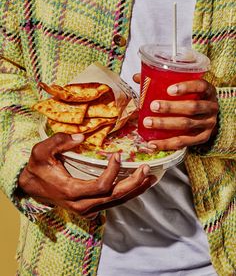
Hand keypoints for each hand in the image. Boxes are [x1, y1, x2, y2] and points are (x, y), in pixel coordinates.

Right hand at [18, 133, 155, 217]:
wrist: (32, 187)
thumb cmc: (38, 168)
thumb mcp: (41, 151)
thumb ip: (59, 142)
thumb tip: (81, 137)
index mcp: (71, 191)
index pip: (101, 186)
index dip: (113, 171)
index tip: (118, 155)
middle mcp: (82, 205)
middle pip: (114, 197)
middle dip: (133, 183)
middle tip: (146, 169)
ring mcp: (87, 208)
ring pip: (117, 202)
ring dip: (135, 189)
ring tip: (150, 177)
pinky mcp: (90, 207)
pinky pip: (113, 202)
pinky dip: (128, 193)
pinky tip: (138, 184)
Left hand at [133, 74, 218, 149]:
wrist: (208, 116)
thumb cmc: (191, 98)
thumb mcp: (183, 88)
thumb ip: (162, 82)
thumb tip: (137, 77)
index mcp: (208, 91)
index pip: (200, 86)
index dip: (186, 87)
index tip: (169, 89)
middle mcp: (211, 107)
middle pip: (192, 107)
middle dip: (171, 107)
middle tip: (153, 106)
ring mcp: (209, 124)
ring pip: (187, 125)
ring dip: (165, 124)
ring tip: (148, 122)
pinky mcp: (203, 138)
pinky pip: (184, 142)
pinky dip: (167, 143)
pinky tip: (153, 143)